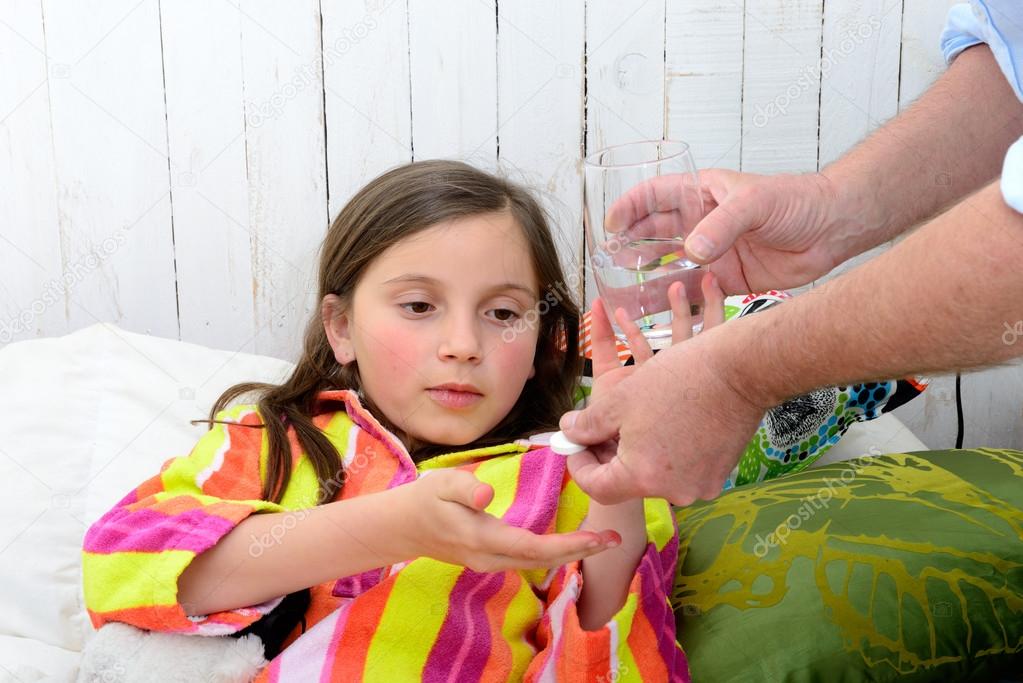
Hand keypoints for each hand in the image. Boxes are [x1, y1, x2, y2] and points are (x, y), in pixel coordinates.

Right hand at [393, 468, 618, 571]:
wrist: (401, 527)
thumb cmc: (423, 499)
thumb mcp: (440, 484)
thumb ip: (464, 488)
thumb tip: (486, 495)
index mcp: (482, 538)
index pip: (533, 547)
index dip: (569, 544)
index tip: (597, 537)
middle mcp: (490, 558)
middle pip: (543, 561)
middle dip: (580, 550)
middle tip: (614, 540)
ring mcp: (490, 563)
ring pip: (537, 563)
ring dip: (570, 552)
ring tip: (601, 540)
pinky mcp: (490, 560)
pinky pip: (529, 560)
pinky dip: (554, 552)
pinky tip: (572, 542)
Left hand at [562, 275, 763, 505]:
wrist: (740, 369)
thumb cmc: (677, 380)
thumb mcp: (620, 399)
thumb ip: (588, 423)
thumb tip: (569, 432)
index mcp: (643, 477)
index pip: (596, 489)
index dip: (578, 465)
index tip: (574, 443)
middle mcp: (674, 492)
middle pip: (626, 482)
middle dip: (607, 455)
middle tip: (598, 427)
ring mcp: (700, 485)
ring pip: (654, 474)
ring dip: (636, 451)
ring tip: (631, 419)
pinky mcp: (719, 473)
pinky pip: (681, 468)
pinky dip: (665, 450)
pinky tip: (663, 421)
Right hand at [606, 169, 842, 293]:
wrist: (834, 229)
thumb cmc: (797, 201)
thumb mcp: (754, 203)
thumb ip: (722, 226)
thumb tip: (692, 250)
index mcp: (702, 193)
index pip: (654, 195)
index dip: (630, 208)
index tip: (611, 225)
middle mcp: (702, 223)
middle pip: (655, 234)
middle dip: (630, 246)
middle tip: (611, 261)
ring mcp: (713, 252)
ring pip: (669, 266)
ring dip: (647, 276)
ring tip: (623, 289)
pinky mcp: (727, 279)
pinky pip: (693, 292)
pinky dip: (675, 301)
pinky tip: (658, 310)